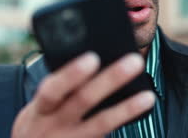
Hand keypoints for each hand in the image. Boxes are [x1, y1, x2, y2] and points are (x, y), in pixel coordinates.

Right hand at [11, 52, 154, 137]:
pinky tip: (142, 114)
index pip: (53, 89)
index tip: (93, 58)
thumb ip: (59, 90)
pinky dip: (123, 123)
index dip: (72, 75)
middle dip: (110, 80)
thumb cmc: (40, 123)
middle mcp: (54, 124)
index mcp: (41, 108)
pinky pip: (104, 137)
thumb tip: (92, 60)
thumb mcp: (39, 108)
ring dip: (126, 109)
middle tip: (134, 61)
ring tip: (148, 96)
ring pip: (101, 124)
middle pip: (83, 100)